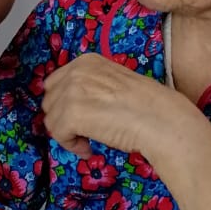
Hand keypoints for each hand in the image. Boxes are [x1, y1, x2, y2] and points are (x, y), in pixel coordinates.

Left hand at [43, 53, 171, 157]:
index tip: (81, 118)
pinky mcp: (71, 114)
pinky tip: (89, 149)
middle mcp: (75, 71)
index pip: (55, 83)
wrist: (161, 119)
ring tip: (89, 142)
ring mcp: (72, 91)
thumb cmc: (146, 105)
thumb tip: (71, 105)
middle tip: (84, 132)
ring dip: (68, 135)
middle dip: (63, 119)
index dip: (64, 104)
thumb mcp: (112, 82)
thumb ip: (90, 87)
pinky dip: (71, 146)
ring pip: (52, 120)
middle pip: (50, 101)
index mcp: (86, 61)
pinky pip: (58, 134)